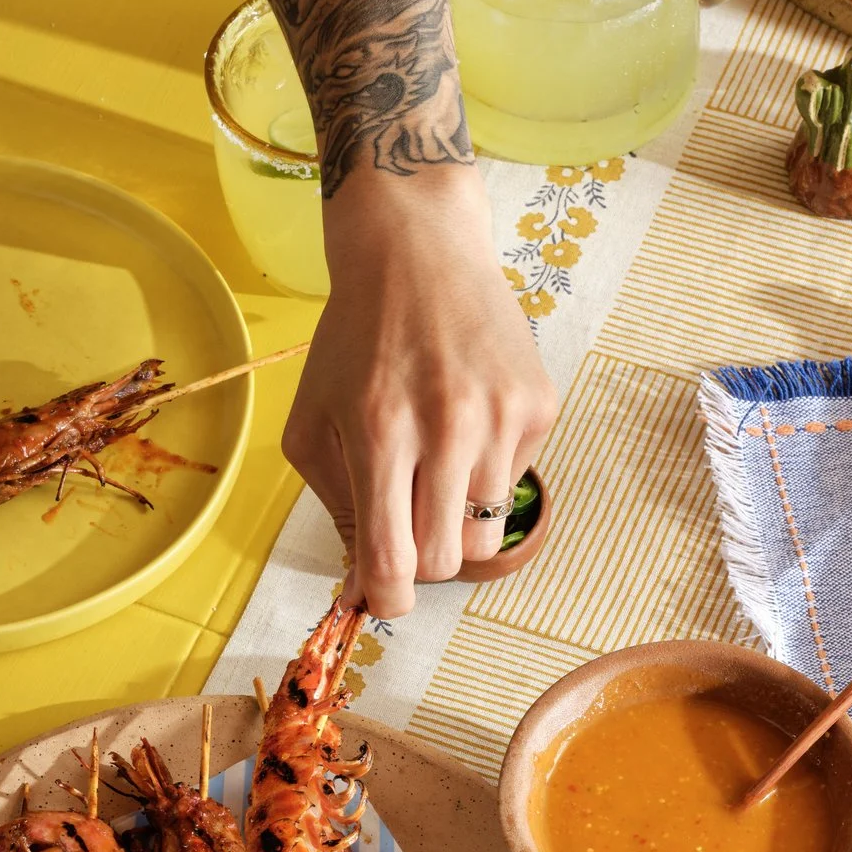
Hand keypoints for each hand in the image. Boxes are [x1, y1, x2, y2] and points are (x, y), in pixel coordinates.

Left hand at [284, 164, 553, 617]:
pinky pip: (514, 483)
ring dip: (456, 522)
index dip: (387, 598)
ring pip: (488, 534)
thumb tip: (362, 580)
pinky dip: (486, 473)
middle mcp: (447, 426)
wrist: (420, 253)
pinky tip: (466, 421)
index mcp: (380, 432)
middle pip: (447, 560)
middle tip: (405, 522)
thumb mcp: (312, 419)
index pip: (394, 558)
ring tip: (435, 470)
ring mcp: (502, 416)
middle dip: (422, 560)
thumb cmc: (355, 340)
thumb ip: (332, 503)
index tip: (384, 597)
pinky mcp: (539, 404)